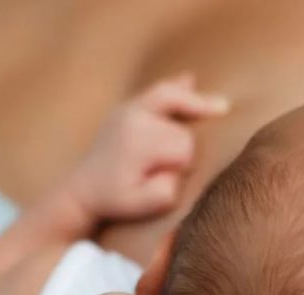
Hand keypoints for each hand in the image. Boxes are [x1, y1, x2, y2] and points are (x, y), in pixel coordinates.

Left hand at [67, 73, 228, 220]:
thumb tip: (178, 170)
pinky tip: (190, 80)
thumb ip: (165, 192)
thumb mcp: (140, 205)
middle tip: (168, 167)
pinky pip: (157, 90)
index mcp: (140, 142)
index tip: (168, 179)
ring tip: (221, 106)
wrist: (81, 190)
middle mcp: (135, 118)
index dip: (184, 166)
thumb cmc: (114, 199)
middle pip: (182, 128)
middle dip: (185, 146)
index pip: (185, 148)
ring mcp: (129, 108)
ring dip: (195, 105)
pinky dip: (176, 87)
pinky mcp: (127, 107)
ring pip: (174, 100)